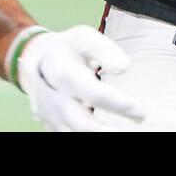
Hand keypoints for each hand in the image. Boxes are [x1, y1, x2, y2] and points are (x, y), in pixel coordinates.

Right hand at [13, 26, 145, 130]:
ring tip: (125, 134)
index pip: (92, 93)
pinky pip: (69, 137)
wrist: (34, 58)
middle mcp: (52, 98)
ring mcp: (49, 116)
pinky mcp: (51, 126)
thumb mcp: (84, 38)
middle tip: (138, 126)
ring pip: (74, 135)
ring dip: (100, 135)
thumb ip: (104, 51)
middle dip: (109, 132)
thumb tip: (123, 68)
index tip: (141, 111)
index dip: (118, 104)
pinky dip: (90, 136)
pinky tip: (108, 131)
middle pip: (82, 124)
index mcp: (61, 71)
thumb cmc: (68, 48)